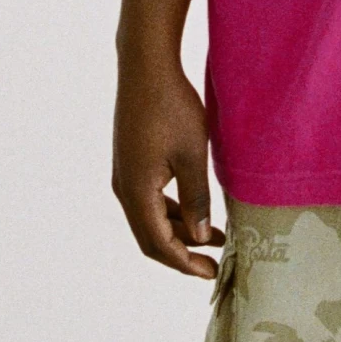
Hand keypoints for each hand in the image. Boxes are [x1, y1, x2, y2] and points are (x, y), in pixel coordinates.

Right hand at [112, 59, 224, 277]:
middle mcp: (125, 189)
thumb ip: (198, 198)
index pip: (159, 244)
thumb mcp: (193, 155)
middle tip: (214, 263)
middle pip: (151, 237)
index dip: (185, 263)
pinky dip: (173, 211)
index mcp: (137, 192)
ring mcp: (126, 175)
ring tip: (215, 236)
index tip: (212, 273)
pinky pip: (150, 199)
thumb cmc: (171, 108)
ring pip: (151, 218)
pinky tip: (197, 209)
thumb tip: (202, 236)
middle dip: (182, 253)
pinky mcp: (131, 162)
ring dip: (180, 231)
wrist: (146, 68)